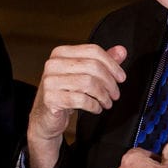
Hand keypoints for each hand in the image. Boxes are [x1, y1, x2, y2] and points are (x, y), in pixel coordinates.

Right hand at [25, 43, 126, 167]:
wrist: (45, 117)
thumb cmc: (65, 93)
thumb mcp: (84, 75)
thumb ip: (102, 62)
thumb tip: (121, 51)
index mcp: (61, 53)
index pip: (93, 51)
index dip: (112, 64)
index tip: (121, 77)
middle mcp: (53, 64)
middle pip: (93, 67)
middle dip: (109, 82)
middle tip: (115, 94)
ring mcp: (50, 81)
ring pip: (88, 83)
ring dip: (103, 95)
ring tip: (106, 102)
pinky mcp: (50, 98)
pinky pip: (80, 100)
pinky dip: (93, 105)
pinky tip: (96, 108)